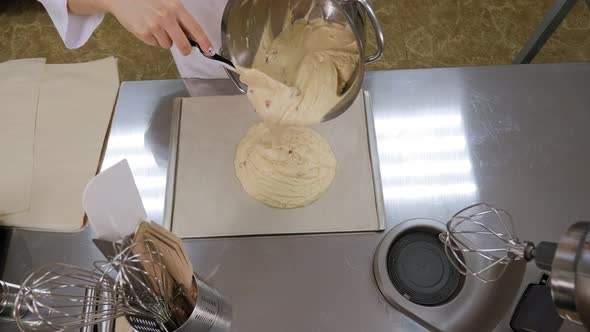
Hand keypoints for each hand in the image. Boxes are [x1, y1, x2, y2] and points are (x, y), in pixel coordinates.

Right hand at [68, 0, 212, 55]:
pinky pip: (155, 44)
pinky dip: (153, 39)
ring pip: (168, 45)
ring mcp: (154, 26)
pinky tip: (147, 27)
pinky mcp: (144, 33)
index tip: (210, 51)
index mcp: (176, 7)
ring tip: (156, 26)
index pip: (195, 28)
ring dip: (164, 39)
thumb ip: (181, 17)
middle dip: (185, 49)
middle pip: (183, 44)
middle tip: (185, 49)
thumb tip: (193, 36)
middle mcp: (166, 17)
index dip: (204, 42)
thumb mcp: (168, 2)